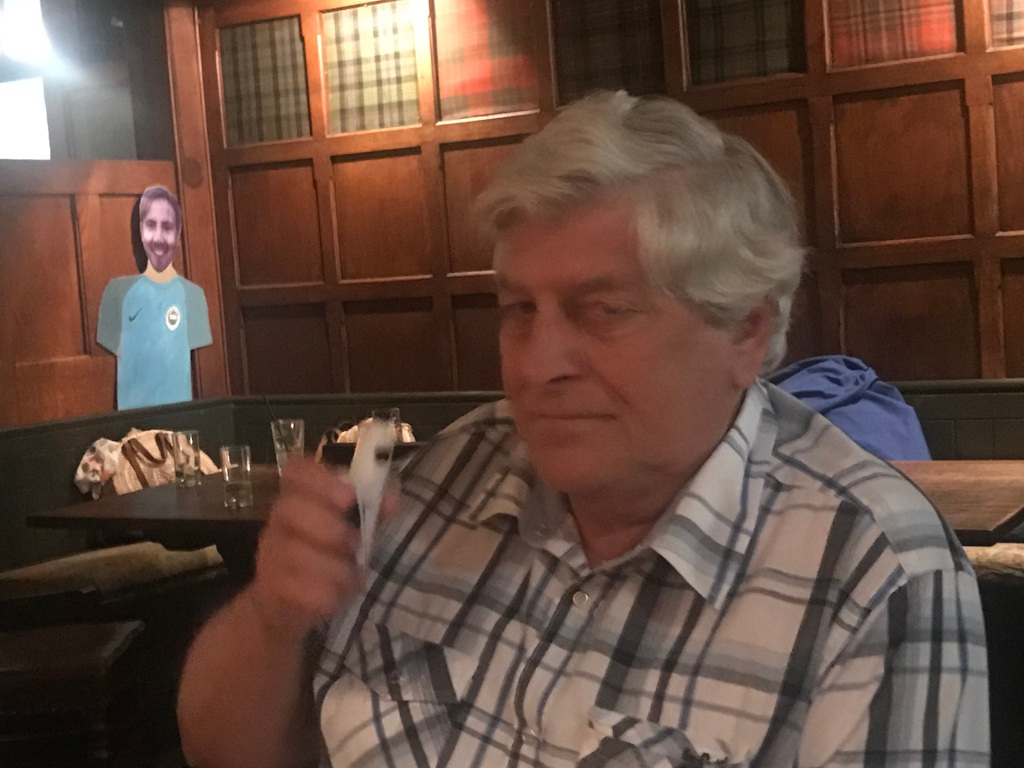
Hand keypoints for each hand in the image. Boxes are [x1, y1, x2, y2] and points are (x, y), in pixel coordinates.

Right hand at [248, 459, 393, 641]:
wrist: (288, 605)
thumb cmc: (329, 557)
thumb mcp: (357, 530)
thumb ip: (375, 510)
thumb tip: (391, 500)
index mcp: (300, 497)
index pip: (297, 471)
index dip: (320, 479)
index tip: (349, 496)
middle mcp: (280, 521)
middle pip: (289, 509)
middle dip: (329, 527)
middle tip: (354, 543)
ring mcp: (271, 555)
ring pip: (296, 554)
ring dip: (334, 568)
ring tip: (348, 574)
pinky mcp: (271, 590)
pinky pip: (298, 590)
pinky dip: (326, 594)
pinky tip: (335, 595)